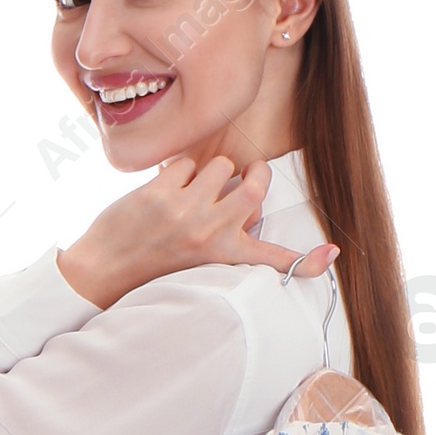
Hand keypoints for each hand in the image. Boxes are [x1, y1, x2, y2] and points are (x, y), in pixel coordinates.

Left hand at [56, 153, 338, 310]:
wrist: (103, 272)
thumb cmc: (152, 266)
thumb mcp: (197, 263)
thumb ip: (228, 237)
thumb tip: (254, 212)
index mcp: (224, 258)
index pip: (272, 261)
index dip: (306, 261)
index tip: (331, 254)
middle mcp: (210, 236)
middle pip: (254, 187)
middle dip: (254, 172)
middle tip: (247, 173)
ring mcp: (185, 213)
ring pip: (220, 166)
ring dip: (209, 172)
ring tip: (192, 192)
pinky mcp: (160, 194)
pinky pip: (185, 162)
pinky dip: (176, 171)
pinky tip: (163, 191)